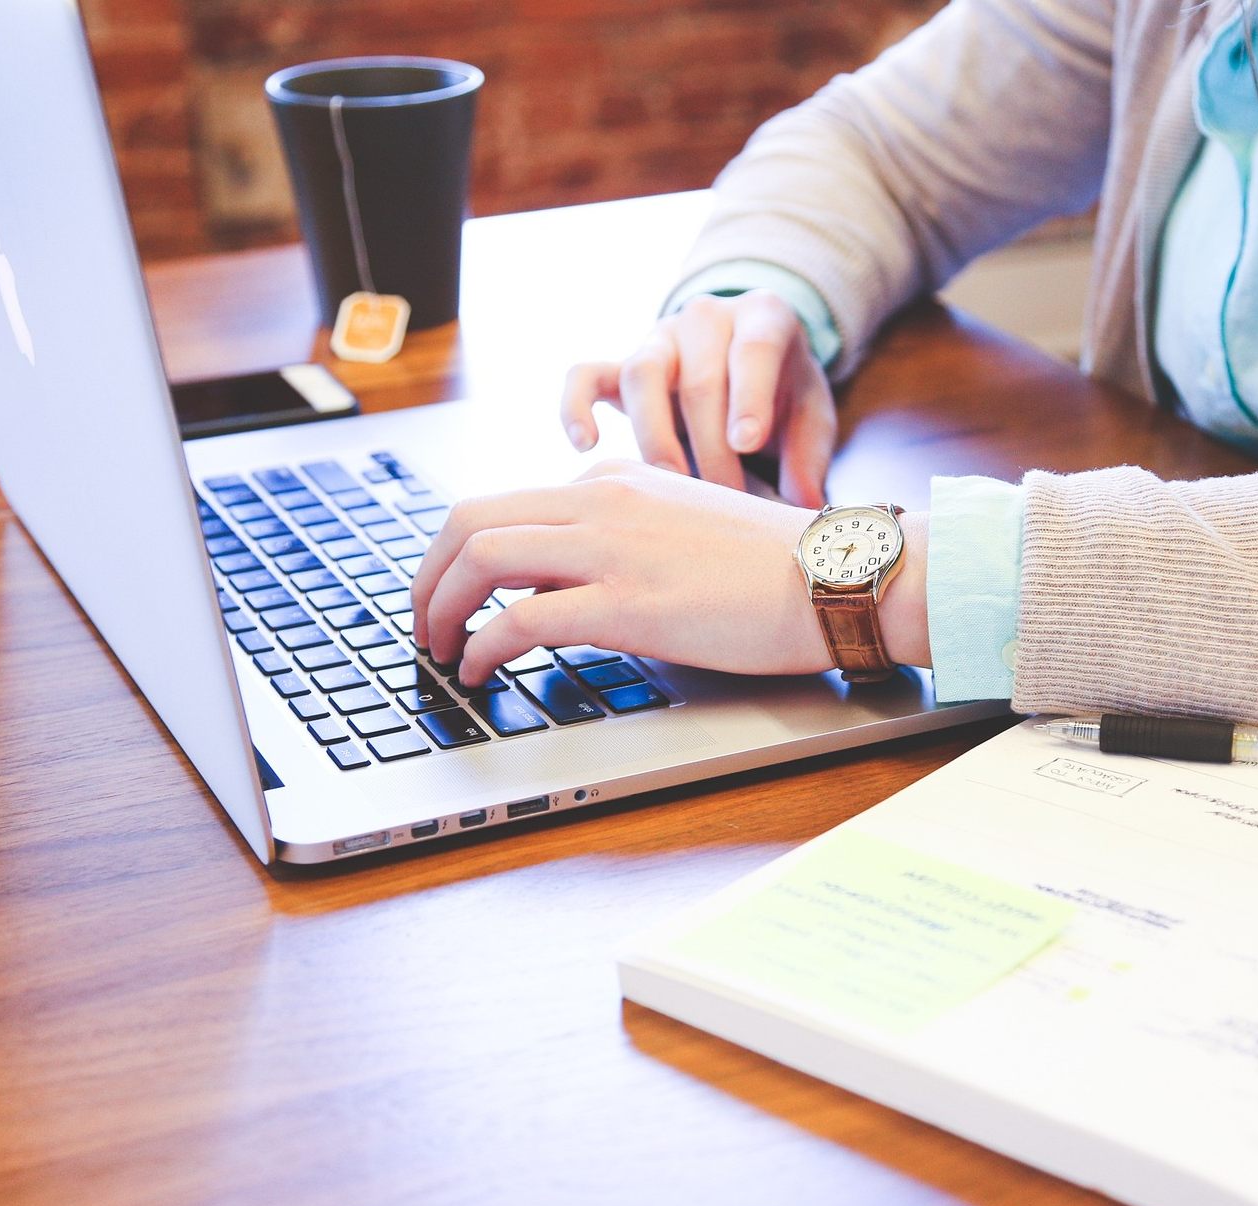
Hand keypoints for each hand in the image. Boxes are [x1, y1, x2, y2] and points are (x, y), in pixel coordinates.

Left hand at [410, 460, 838, 685]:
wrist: (835, 576)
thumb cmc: (774, 566)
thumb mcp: (682, 527)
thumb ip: (621, 539)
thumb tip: (560, 586)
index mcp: (616, 481)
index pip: (507, 505)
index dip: (460, 556)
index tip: (453, 594)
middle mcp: (602, 501)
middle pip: (470, 519)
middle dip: (428, 575)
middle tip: (422, 622)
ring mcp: (612, 549)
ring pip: (481, 558)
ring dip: (440, 608)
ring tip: (439, 650)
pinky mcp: (627, 603)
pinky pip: (521, 618)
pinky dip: (481, 647)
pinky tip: (480, 672)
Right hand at [559, 290, 836, 507]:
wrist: (749, 363)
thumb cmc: (785, 394)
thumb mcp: (812, 416)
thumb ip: (810, 457)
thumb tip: (803, 506)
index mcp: (764, 317)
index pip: (753, 349)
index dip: (749, 396)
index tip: (746, 443)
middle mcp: (707, 318)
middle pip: (699, 379)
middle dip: (711, 447)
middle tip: (726, 500)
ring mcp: (659, 339)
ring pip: (642, 375)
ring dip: (656, 437)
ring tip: (672, 486)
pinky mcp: (620, 365)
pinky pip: (585, 375)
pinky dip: (577, 406)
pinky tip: (585, 445)